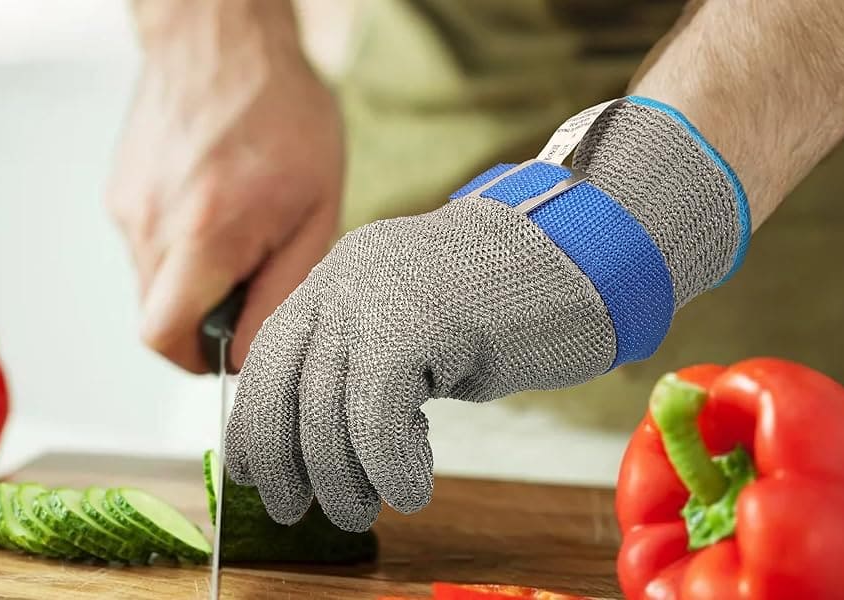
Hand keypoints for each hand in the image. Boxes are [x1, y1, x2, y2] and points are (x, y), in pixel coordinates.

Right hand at [106, 14, 342, 373]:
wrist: (220, 38)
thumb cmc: (281, 111)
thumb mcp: (316, 210)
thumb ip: (285, 291)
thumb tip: (255, 354)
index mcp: (204, 234)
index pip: (167, 338)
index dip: (202, 359)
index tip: (236, 346)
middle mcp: (151, 224)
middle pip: (157, 318)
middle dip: (204, 319)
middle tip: (250, 279)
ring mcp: (126, 207)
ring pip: (152, 284)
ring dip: (193, 279)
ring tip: (237, 228)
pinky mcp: (118, 192)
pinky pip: (145, 247)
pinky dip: (179, 245)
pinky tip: (214, 203)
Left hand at [225, 98, 748, 531]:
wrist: (586, 250)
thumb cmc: (515, 300)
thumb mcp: (419, 322)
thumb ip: (367, 358)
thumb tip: (321, 438)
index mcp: (339, 277)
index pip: (268, 359)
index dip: (256, 425)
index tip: (258, 475)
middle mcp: (346, 280)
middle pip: (283, 388)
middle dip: (287, 463)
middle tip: (303, 510)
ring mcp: (377, 296)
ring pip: (326, 410)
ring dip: (340, 478)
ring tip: (362, 508)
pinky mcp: (417, 322)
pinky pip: (375, 417)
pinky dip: (387, 467)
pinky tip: (410, 487)